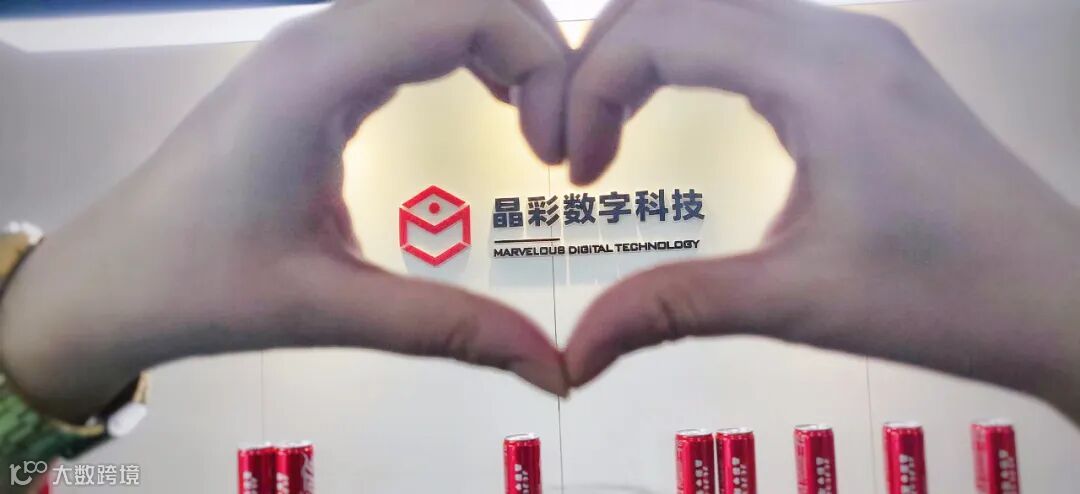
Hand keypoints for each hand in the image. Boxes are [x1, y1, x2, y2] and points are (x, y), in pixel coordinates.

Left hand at [0, 0, 570, 422]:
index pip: (463, 9)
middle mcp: (318, 37)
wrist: (113, 277)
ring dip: (504, 40)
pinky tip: (493, 97)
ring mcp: (313, 44)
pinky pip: (411, 24)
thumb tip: (554, 366)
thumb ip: (447, 327)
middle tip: (560, 135)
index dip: (537, 61)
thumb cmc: (203, 285)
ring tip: (537, 118)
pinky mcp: (315, 64)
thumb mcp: (329, 309)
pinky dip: (469, 47)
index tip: (552, 154)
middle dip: (534, 44)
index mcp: (317, 74)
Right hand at [562, 0, 1079, 422]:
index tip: (576, 172)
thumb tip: (575, 351)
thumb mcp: (797, 301)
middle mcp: (839, 33)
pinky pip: (756, 28)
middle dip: (605, 58)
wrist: (1059, 298)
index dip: (592, 87)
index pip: (663, 29)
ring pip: (718, 4)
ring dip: (648, 51)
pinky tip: (678, 107)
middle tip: (575, 142)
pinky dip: (694, 56)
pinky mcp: (867, 64)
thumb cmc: (944, 295)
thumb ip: (675, 307)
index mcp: (820, 74)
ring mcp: (859, 41)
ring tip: (612, 126)